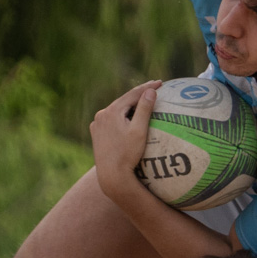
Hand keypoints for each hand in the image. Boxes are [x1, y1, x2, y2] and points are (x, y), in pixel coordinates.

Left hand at [90, 82, 161, 202]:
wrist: (111, 175)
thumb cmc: (128, 154)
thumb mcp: (139, 131)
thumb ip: (144, 109)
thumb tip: (151, 91)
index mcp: (112, 111)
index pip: (133, 94)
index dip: (147, 87)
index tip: (160, 82)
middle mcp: (101, 115)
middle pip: (123, 101)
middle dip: (138, 96)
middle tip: (153, 89)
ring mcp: (97, 124)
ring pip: (116, 111)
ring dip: (129, 106)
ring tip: (142, 103)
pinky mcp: (96, 134)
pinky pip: (111, 121)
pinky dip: (121, 117)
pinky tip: (128, 120)